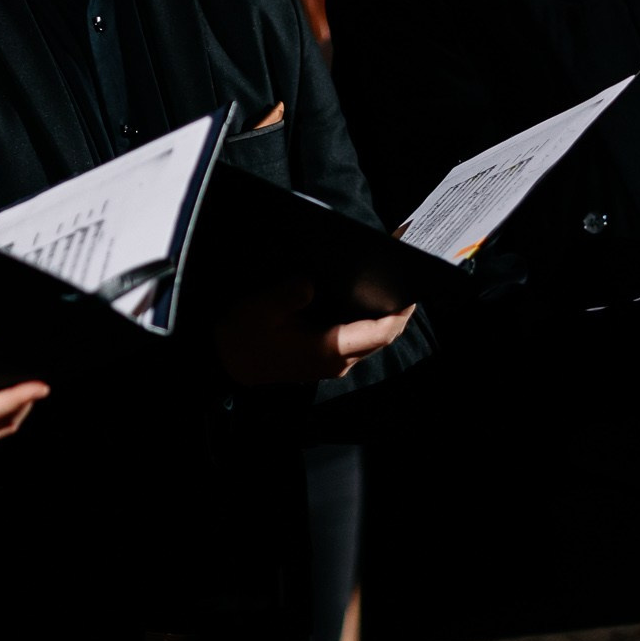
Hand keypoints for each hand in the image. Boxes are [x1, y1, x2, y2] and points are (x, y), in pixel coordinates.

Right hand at [214, 279, 417, 385]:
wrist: (227, 362)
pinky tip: (363, 300)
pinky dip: (368, 323)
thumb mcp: (260, 310)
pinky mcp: (325, 358)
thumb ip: (288, 295)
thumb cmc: (244, 337)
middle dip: (397, 311)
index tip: (412, 289)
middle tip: (404, 278)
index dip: (401, 313)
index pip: (380, 333)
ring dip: (384, 317)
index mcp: (329, 349)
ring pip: (371, 340)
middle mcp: (338, 360)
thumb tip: (311, 282)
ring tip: (388, 285)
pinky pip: (357, 340)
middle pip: (382, 336)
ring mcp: (333, 362)